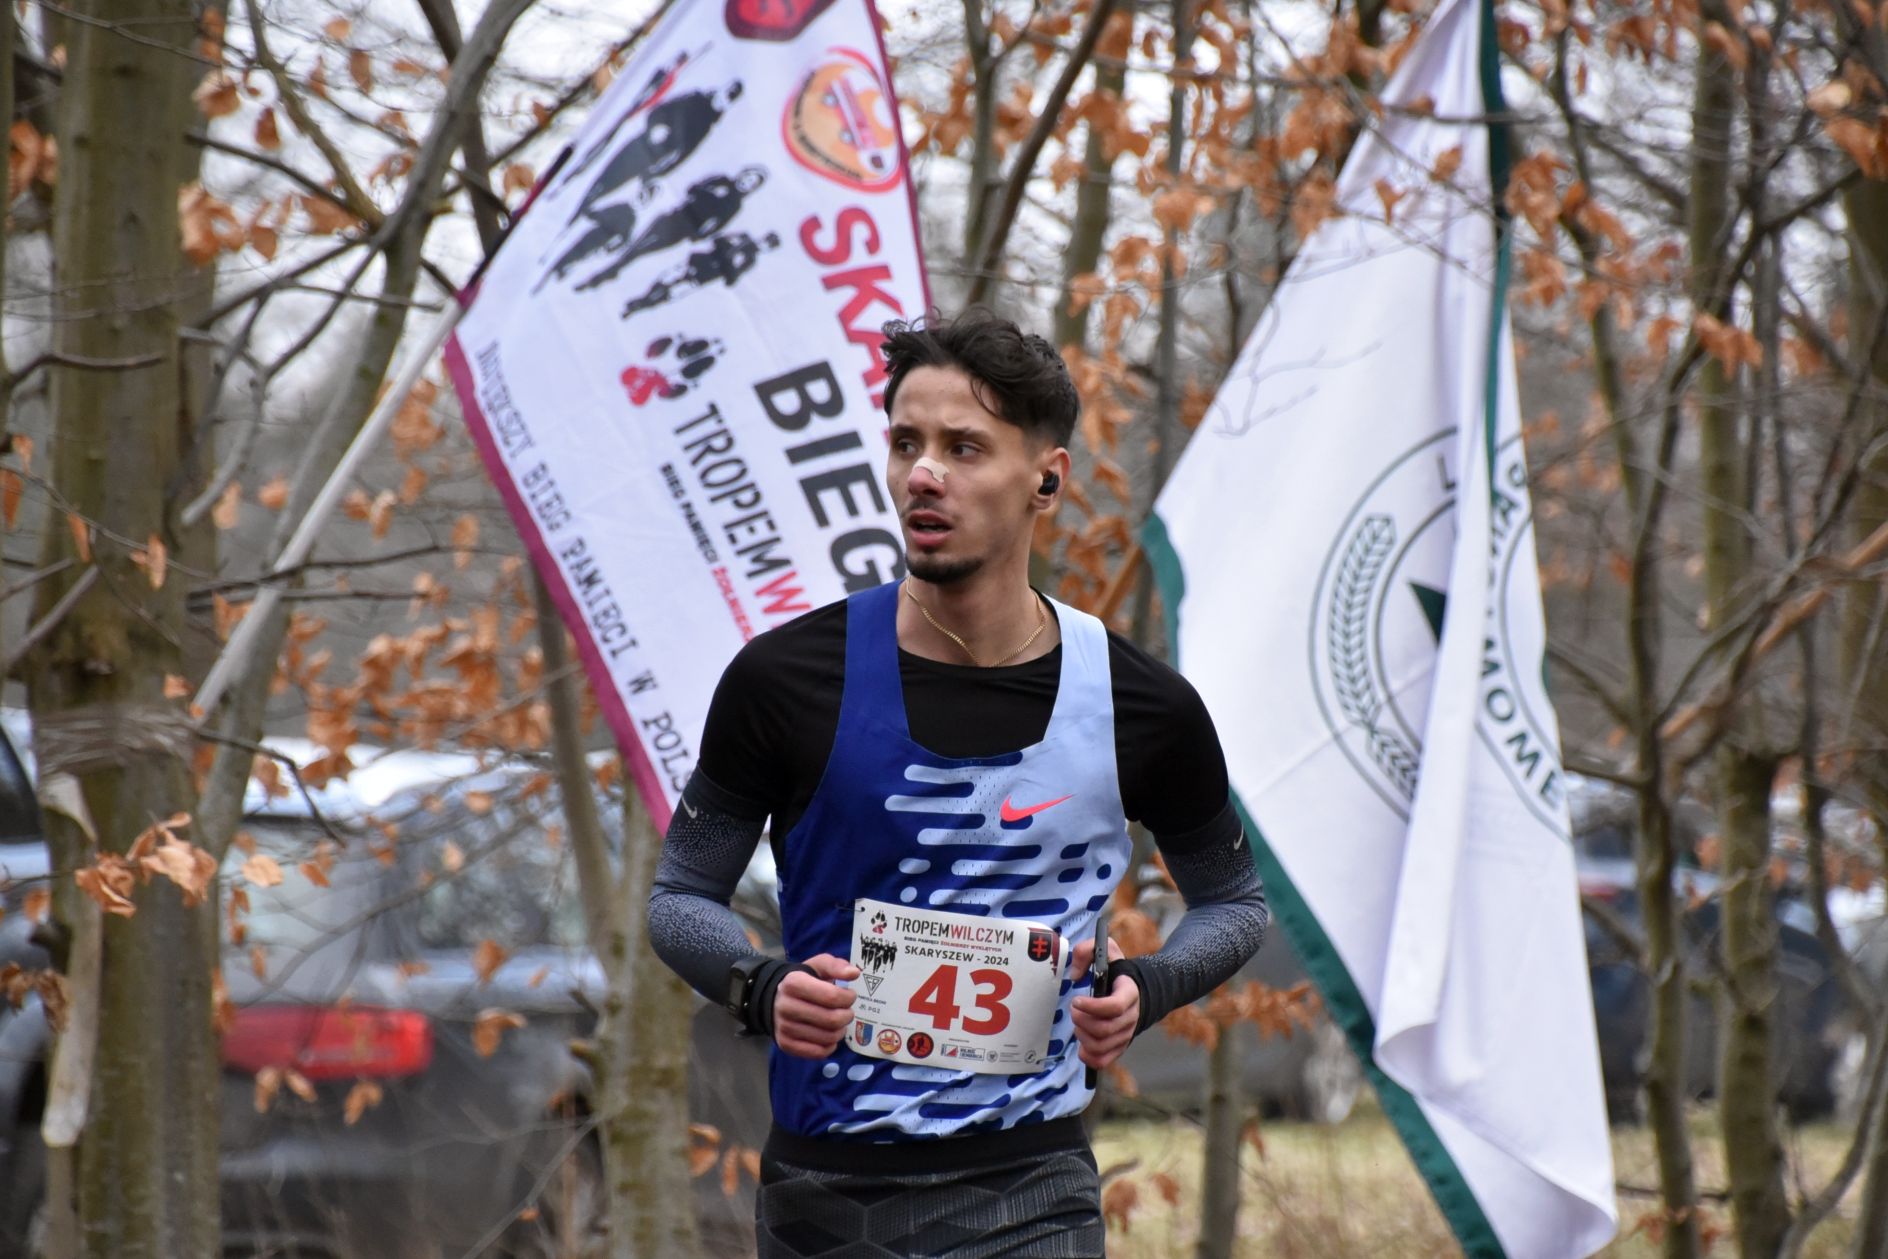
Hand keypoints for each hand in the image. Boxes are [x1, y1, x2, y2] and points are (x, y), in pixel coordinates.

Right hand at [772, 954, 858, 1059]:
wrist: (774, 999)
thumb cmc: (803, 981)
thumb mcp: (818, 966)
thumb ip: (836, 966)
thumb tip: (854, 973)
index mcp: (794, 983)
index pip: (832, 996)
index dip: (848, 997)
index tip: (850, 995)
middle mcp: (786, 1006)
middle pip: (832, 1019)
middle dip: (847, 1015)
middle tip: (847, 1011)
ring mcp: (784, 1028)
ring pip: (827, 1037)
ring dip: (840, 1031)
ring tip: (838, 1022)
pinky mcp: (785, 1045)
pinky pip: (818, 1053)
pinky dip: (830, 1046)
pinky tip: (829, 1035)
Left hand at [1069, 938, 1138, 1071]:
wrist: (1137, 989)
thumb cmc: (1117, 969)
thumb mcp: (1106, 950)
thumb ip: (1086, 950)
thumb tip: (1075, 975)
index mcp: (1129, 993)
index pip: (1114, 1007)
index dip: (1092, 1007)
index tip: (1076, 1000)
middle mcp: (1131, 1017)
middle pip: (1105, 1029)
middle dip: (1082, 1020)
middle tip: (1074, 1009)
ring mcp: (1126, 1034)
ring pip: (1101, 1046)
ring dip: (1082, 1036)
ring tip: (1078, 1023)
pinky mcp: (1120, 1046)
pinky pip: (1103, 1061)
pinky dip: (1088, 1056)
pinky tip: (1081, 1043)